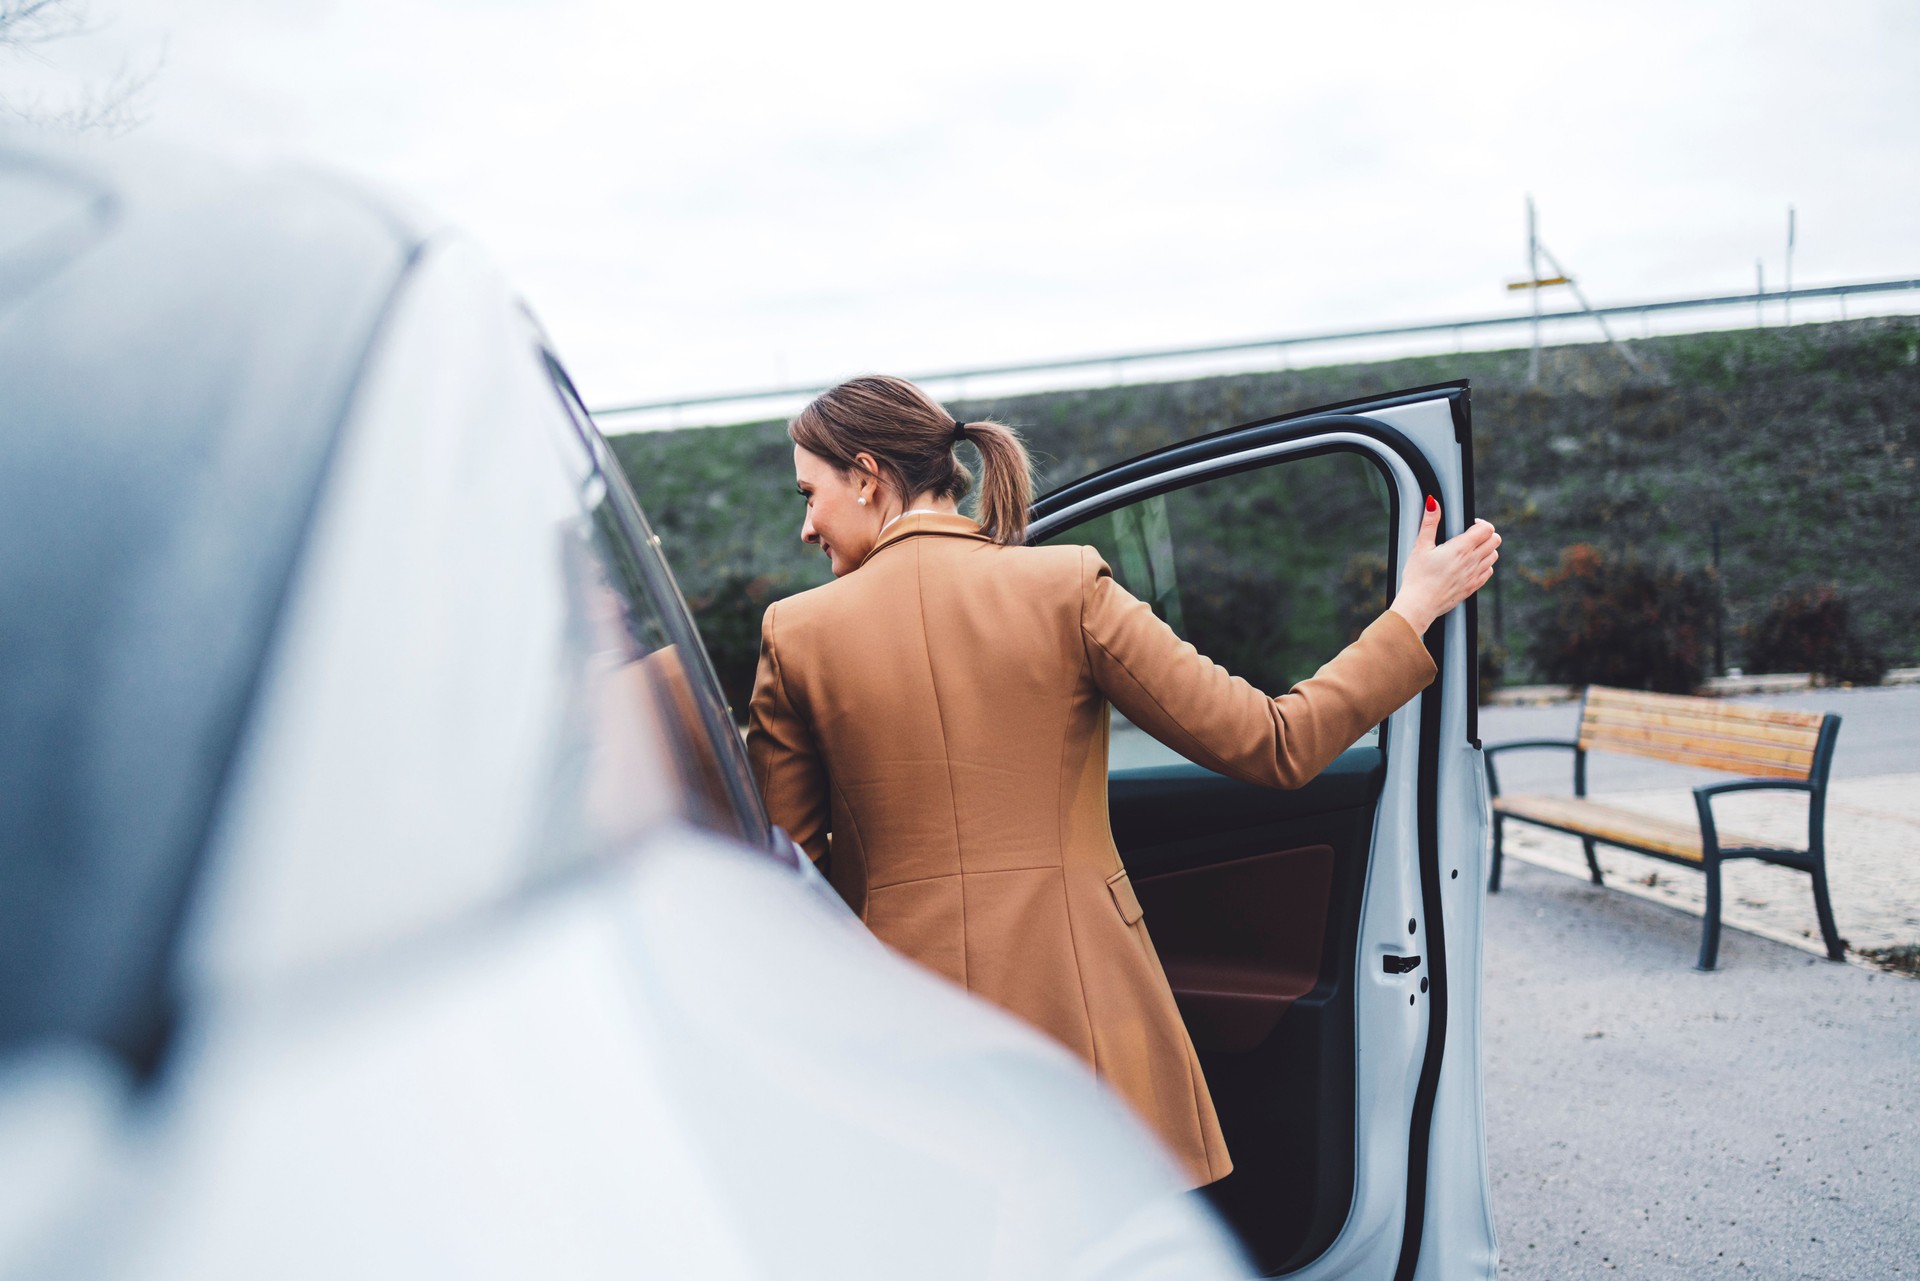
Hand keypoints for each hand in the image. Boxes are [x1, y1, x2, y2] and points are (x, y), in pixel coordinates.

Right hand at [1388, 496, 1499, 635]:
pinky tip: (1470, 565)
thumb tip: (1433, 503)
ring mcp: (1474, 575)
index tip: (1469, 525)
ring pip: (1494, 556)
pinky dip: (1484, 565)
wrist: (1419, 605)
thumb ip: (1429, 523)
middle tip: (1470, 536)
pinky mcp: (1472, 587)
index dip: (1480, 523)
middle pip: (1495, 540)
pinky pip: (1488, 572)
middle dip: (1485, 534)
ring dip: (1486, 549)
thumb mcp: (1420, 547)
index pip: (1487, 528)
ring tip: (1470, 550)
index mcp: (1461, 548)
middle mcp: (1472, 561)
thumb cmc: (1417, 577)